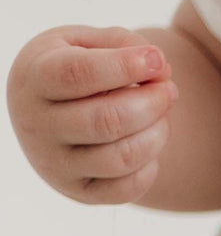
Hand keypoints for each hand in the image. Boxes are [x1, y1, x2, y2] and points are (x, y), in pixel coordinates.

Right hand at [6, 25, 179, 204]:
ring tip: (163, 117)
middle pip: (105, 120)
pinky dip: (150, 168)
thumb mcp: (83, 43)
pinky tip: (150, 147)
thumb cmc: (71, 71)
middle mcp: (38, 125)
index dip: (124, 66)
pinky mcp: (80, 192)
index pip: (78, 74)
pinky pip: (126, 190)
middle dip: (151, 104)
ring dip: (157, 136)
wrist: (45, 116)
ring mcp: (57, 165)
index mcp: (35, 79)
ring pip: (121, 158)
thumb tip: (161, 67)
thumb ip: (121, 43)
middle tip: (170, 91)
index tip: (157, 59)